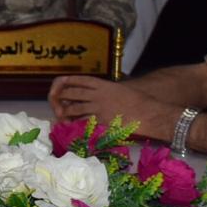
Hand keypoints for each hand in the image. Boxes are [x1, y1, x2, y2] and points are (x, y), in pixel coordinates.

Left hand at [48, 75, 179, 140]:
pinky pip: (83, 123)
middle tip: (57, 101)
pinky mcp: (100, 121)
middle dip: (61, 97)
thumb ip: (108, 91)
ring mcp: (98, 108)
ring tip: (60, 115)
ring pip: (74, 108)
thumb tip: (99, 95)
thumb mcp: (122, 90)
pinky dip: (75, 124)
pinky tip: (70, 126)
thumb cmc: (140, 102)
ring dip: (65, 112)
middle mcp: (97, 95)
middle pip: (73, 93)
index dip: (68, 81)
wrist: (149, 114)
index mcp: (104, 85)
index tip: (61, 82)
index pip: (80, 79)